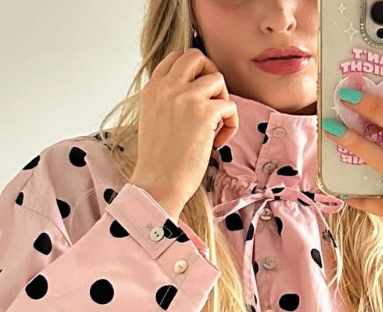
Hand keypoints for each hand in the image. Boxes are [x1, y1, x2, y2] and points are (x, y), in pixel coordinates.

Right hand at [131, 48, 238, 218]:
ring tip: (215, 126)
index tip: (197, 97)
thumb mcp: (153, 122)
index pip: (175, 59)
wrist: (157, 185)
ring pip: (217, 78)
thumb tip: (195, 98)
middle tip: (211, 103)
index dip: (192, 74)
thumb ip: (168, 103)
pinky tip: (217, 142)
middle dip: (209, 75)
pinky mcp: (204, 113)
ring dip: (222, 101)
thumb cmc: (158, 163)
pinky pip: (230, 106)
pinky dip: (230, 124)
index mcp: (152, 90)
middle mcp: (167, 87)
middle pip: (196, 57)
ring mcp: (185, 98)